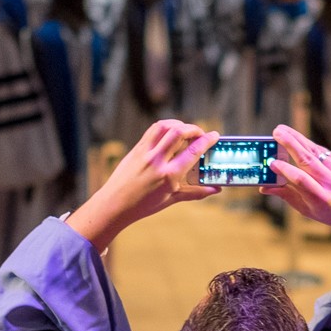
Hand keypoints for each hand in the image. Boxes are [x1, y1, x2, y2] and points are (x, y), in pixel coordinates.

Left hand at [66, 120, 219, 249]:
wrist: (115, 204)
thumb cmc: (143, 205)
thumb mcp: (171, 199)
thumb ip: (195, 192)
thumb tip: (216, 190)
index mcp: (168, 176)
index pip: (192, 151)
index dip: (207, 140)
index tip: (215, 135)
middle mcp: (156, 160)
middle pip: (179, 132)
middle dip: (194, 129)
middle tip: (201, 134)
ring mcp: (144, 152)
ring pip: (165, 126)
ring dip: (179, 124)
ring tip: (186, 131)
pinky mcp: (136, 148)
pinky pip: (153, 130)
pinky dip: (166, 127)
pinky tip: (171, 132)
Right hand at [262, 125, 330, 260]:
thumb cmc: (329, 214)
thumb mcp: (306, 210)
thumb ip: (286, 195)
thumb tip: (263, 187)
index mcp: (320, 198)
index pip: (300, 180)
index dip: (284, 170)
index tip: (271, 162)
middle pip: (308, 159)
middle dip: (290, 144)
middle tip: (276, 132)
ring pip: (315, 151)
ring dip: (297, 139)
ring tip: (282, 130)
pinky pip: (323, 153)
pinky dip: (309, 147)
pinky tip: (298, 142)